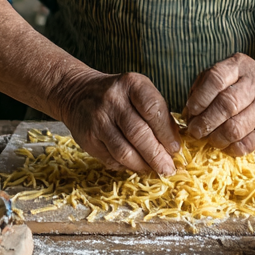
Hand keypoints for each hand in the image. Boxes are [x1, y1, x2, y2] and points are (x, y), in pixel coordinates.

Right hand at [56, 70, 179, 175]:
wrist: (78, 93)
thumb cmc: (119, 96)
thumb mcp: (139, 92)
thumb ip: (158, 114)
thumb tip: (174, 146)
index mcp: (131, 84)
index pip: (153, 109)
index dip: (167, 133)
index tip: (176, 149)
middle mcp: (112, 100)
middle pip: (139, 133)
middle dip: (157, 155)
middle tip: (168, 168)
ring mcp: (98, 120)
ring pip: (124, 151)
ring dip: (142, 165)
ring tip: (154, 170)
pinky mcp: (87, 138)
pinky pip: (110, 158)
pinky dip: (126, 166)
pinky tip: (135, 166)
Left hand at [182, 53, 254, 155]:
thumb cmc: (236, 88)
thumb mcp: (220, 78)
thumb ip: (201, 90)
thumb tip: (189, 114)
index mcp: (239, 66)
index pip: (216, 79)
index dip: (200, 97)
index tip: (191, 110)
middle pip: (227, 104)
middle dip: (205, 121)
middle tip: (195, 131)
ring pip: (235, 128)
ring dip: (216, 138)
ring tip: (210, 139)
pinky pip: (246, 144)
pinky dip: (230, 149)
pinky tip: (225, 145)